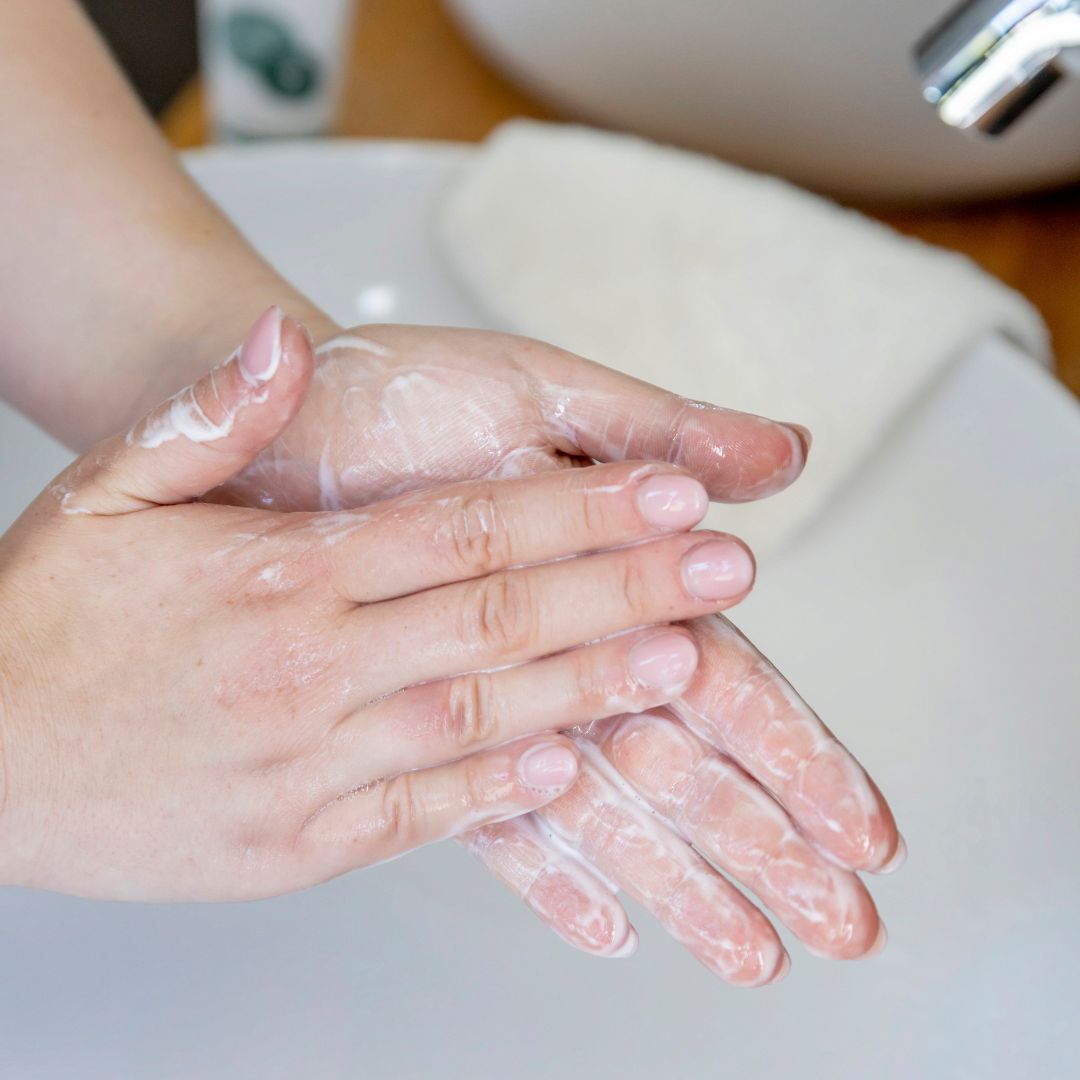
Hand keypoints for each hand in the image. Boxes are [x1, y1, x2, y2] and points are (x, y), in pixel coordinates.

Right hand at [0, 311, 762, 900]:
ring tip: (685, 660)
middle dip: (624, 589)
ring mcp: (306, 762)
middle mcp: (306, 667)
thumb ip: (211, 414)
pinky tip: (568, 759)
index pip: (463, 531)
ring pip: (478, 715)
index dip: (579, 511)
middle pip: (497, 618)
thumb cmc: (43, 620)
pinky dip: (500, 786)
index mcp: (277, 574)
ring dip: (592, 687)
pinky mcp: (296, 841)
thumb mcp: (107, 488)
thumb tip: (282, 339)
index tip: (668, 493)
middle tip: (723, 568)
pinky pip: (420, 812)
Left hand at [207, 324, 902, 984]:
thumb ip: (656, 431)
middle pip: (683, 759)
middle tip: (849, 923)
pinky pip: (489, 814)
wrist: (276, 425)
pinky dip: (550, 872)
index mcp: (606, 566)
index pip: (722, 676)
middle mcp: (562, 640)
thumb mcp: (537, 393)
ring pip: (604, 803)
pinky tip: (609, 929)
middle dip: (768, 841)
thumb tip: (788, 456)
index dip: (797, 753)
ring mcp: (497, 689)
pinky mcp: (419, 719)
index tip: (863, 826)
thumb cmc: (407, 395)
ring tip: (755, 959)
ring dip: (684, 880)